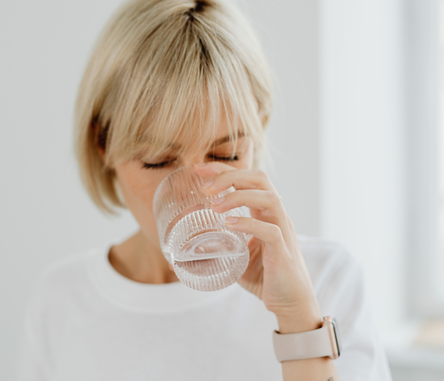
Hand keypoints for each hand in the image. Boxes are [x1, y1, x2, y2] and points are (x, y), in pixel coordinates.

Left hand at [192, 162, 321, 332]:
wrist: (291, 304)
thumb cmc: (265, 278)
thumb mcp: (236, 257)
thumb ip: (217, 249)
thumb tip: (183, 254)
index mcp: (266, 213)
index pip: (247, 180)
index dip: (223, 170)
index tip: (197, 169)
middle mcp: (276, 217)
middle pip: (260, 179)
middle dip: (230, 176)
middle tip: (205, 186)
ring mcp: (283, 232)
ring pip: (269, 199)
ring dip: (238, 197)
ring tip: (214, 205)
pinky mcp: (283, 252)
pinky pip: (271, 230)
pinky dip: (249, 223)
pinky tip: (230, 223)